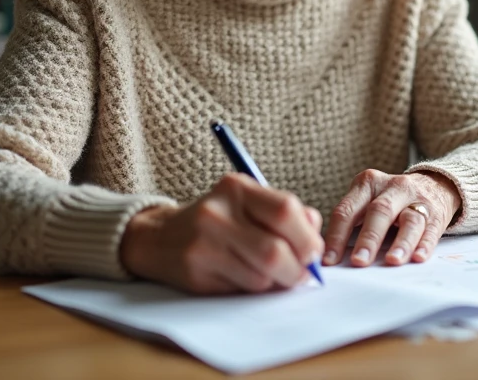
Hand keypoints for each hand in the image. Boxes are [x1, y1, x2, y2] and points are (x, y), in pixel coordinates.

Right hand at [119, 173, 324, 294]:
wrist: (160, 238)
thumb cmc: (219, 220)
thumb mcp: (249, 203)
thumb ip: (286, 214)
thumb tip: (316, 236)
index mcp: (237, 187)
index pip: (285, 210)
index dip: (307, 237)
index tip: (313, 251)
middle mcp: (218, 213)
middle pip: (276, 251)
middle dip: (297, 269)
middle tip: (302, 274)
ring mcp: (204, 244)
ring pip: (261, 276)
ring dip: (275, 281)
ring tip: (270, 273)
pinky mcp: (196, 273)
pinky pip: (242, 289)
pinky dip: (255, 289)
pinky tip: (246, 277)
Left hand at [323, 169, 461, 267]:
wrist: (434, 183)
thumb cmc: (391, 200)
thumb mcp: (369, 199)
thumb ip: (352, 221)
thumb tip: (333, 259)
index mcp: (367, 184)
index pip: (347, 210)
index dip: (336, 236)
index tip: (329, 261)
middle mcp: (392, 187)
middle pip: (379, 212)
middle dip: (368, 239)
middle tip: (358, 262)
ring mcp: (416, 198)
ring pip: (409, 219)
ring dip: (400, 242)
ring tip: (392, 261)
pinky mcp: (436, 212)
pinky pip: (431, 228)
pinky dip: (424, 244)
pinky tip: (418, 257)